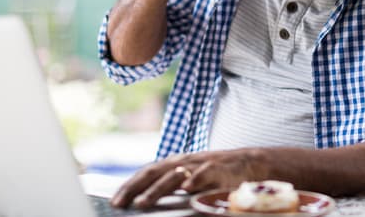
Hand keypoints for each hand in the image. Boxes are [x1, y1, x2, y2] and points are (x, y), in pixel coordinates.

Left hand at [111, 149, 268, 208]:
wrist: (250, 162)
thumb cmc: (217, 173)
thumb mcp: (190, 177)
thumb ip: (171, 184)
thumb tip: (143, 199)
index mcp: (175, 163)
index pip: (147, 173)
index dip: (130, 185)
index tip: (115, 201)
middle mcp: (184, 161)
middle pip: (154, 172)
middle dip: (135, 188)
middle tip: (121, 204)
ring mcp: (201, 163)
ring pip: (175, 175)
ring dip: (157, 189)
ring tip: (142, 203)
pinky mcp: (220, 168)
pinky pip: (206, 173)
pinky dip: (195, 179)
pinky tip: (186, 188)